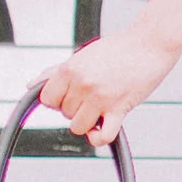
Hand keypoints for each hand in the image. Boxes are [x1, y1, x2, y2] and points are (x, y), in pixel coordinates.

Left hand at [33, 23, 177, 146]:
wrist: (150, 43)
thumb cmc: (119, 48)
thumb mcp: (82, 55)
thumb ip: (55, 72)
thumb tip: (31, 85)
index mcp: (70, 69)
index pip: (47, 99)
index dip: (57, 101)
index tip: (70, 96)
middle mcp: (82, 84)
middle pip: (64, 114)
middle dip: (75, 109)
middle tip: (92, 96)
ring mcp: (100, 97)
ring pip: (78, 127)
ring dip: (87, 123)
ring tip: (98, 110)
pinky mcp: (119, 109)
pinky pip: (102, 137)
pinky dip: (99, 138)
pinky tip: (103, 127)